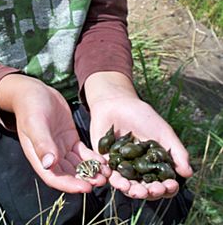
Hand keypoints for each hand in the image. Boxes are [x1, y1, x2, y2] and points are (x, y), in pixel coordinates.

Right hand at [0, 74, 109, 192]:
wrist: (34, 91)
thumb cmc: (31, 106)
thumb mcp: (35, 123)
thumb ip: (42, 143)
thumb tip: (49, 164)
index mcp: (38, 156)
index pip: (54, 177)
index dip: (70, 185)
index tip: (85, 188)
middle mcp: (50, 156)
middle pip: (68, 174)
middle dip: (84, 180)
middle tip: (102, 181)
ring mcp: (61, 147)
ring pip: (78, 165)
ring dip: (91, 171)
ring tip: (106, 174)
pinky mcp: (70, 139)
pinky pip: (82, 153)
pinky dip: (92, 158)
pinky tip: (103, 161)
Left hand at [85, 72, 192, 199]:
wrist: (117, 102)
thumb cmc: (142, 116)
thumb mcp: (163, 131)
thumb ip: (176, 151)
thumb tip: (188, 173)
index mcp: (155, 165)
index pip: (163, 183)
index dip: (168, 188)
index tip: (171, 185)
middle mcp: (139, 170)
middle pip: (146, 189)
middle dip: (150, 192)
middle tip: (153, 190)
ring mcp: (122, 167)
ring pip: (127, 186)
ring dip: (132, 191)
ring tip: (136, 191)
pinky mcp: (106, 162)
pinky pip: (109, 175)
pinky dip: (115, 180)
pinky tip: (120, 181)